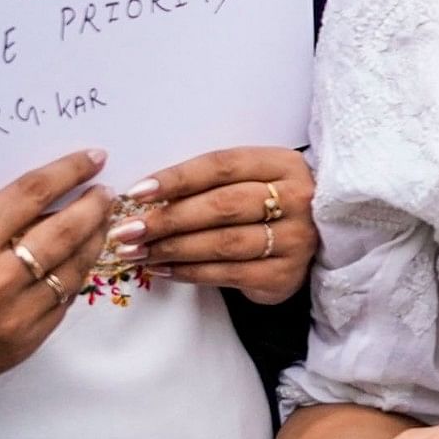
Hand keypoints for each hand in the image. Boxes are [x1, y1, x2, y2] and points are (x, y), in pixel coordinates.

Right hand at [0, 147, 117, 429]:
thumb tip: (36, 210)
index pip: (29, 196)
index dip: (67, 172)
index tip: (90, 158)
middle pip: (64, 231)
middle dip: (93, 206)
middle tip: (106, 192)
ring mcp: (12, 319)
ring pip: (73, 270)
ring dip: (93, 242)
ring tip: (101, 223)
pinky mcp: (22, 346)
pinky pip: (62, 304)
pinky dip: (73, 279)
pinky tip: (77, 263)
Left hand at [117, 145, 315, 304]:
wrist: (312, 241)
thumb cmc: (266, 203)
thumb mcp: (250, 179)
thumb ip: (210, 183)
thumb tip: (144, 197)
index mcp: (282, 163)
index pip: (222, 165)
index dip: (177, 178)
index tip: (136, 193)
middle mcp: (296, 199)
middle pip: (222, 205)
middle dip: (168, 219)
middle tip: (126, 231)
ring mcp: (294, 239)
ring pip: (223, 243)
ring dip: (172, 249)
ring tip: (136, 252)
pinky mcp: (284, 275)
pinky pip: (227, 274)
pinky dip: (189, 272)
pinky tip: (163, 270)